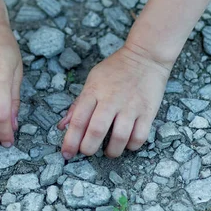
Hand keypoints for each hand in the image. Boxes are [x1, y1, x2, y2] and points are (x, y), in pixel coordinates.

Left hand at [57, 42, 171, 157]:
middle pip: (97, 131)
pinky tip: (126, 143)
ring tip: (108, 151)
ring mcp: (131, 106)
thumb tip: (63, 126)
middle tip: (87, 152)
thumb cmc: (115, 69)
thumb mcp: (92, 81)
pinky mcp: (148, 111)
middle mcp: (111, 100)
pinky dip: (131, 146)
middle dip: (88, 148)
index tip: (67, 154)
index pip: (78, 120)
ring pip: (119, 137)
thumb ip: (78, 104)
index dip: (70, 141)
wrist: (145, 56)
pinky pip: (139, 136)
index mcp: (94, 92)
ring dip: (111, 151)